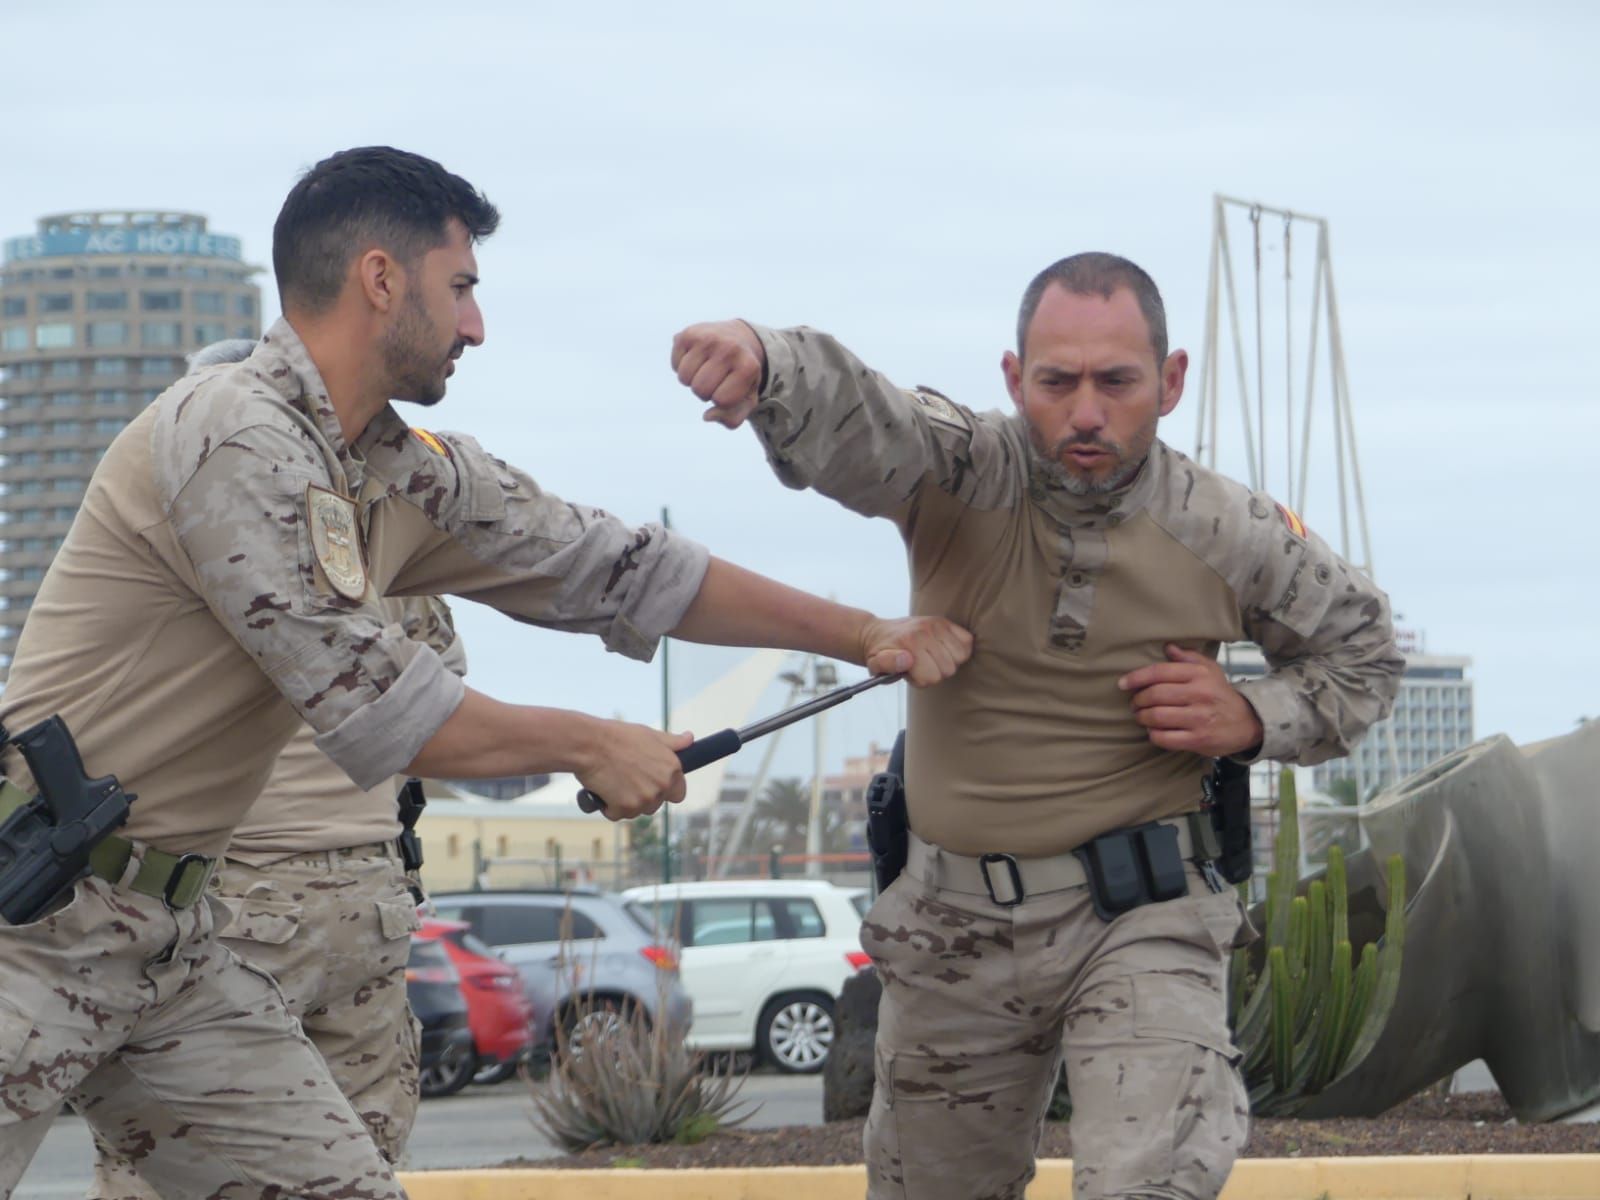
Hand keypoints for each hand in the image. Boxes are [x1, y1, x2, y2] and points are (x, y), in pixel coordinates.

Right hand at [574, 722, 693, 821]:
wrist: (589, 744)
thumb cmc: (618, 737)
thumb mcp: (649, 735)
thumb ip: (672, 742)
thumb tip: (689, 739)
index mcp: (672, 769)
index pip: (679, 794)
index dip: (666, 790)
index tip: (651, 782)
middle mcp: (662, 786)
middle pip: (656, 804)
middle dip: (643, 795)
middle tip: (627, 777)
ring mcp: (643, 800)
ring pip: (637, 810)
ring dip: (626, 801)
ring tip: (614, 779)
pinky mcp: (624, 809)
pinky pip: (618, 814)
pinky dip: (610, 806)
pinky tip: (604, 788)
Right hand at [671, 320, 765, 428]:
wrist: (737, 339)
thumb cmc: (740, 376)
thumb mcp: (746, 398)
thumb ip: (732, 418)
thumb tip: (707, 417)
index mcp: (748, 366)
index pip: (721, 400)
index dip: (721, 399)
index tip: (729, 386)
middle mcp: (729, 348)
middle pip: (700, 390)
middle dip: (705, 391)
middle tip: (716, 378)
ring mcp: (708, 338)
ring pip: (684, 379)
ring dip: (692, 380)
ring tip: (705, 368)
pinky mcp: (689, 333)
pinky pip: (675, 365)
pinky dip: (682, 367)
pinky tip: (696, 358)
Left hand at [857, 616, 973, 686]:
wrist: (877, 633)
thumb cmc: (880, 653)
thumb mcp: (876, 664)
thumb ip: (888, 665)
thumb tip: (907, 660)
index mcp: (909, 643)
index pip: (932, 677)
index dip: (922, 680)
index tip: (912, 672)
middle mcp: (924, 631)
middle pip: (949, 668)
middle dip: (935, 673)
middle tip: (922, 666)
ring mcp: (937, 624)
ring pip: (961, 656)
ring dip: (949, 662)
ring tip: (932, 658)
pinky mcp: (945, 621)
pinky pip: (967, 640)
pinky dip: (960, 649)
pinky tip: (945, 650)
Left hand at [1118, 643, 1262, 756]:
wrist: (1247, 722)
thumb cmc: (1220, 693)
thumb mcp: (1209, 670)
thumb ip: (1188, 657)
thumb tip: (1167, 647)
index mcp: (1198, 675)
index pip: (1159, 672)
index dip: (1136, 678)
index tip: (1123, 684)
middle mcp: (1199, 694)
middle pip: (1154, 695)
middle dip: (1138, 700)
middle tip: (1135, 703)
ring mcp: (1199, 718)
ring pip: (1156, 717)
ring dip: (1142, 717)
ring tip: (1141, 716)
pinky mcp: (1199, 739)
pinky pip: (1165, 738)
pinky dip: (1153, 735)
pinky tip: (1154, 731)